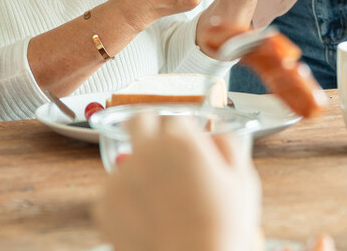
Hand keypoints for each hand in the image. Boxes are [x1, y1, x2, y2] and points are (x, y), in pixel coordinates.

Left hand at [94, 111, 261, 250]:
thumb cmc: (223, 230)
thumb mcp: (242, 181)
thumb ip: (227, 144)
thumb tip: (214, 126)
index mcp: (179, 141)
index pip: (175, 117)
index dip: (184, 131)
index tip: (187, 143)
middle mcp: (144, 152)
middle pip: (138, 120)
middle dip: (147, 126)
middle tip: (158, 146)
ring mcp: (120, 177)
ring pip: (127, 162)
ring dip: (140, 172)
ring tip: (163, 204)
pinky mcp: (104, 204)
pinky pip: (116, 194)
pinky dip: (129, 203)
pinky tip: (150, 220)